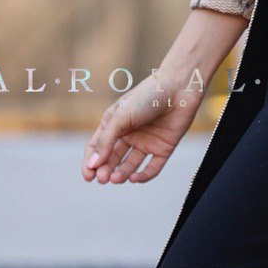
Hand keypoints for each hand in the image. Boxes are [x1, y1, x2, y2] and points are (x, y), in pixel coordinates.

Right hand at [81, 6, 248, 185]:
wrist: (179, 88)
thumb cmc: (146, 97)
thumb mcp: (120, 116)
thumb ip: (106, 140)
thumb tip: (93, 164)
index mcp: (115, 124)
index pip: (98, 147)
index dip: (91, 163)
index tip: (88, 176)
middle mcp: (130, 134)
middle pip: (113, 158)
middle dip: (106, 170)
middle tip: (103, 179)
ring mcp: (146, 142)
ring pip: (130, 165)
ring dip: (122, 174)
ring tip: (117, 178)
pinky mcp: (163, 148)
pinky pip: (152, 167)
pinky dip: (143, 175)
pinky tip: (135, 178)